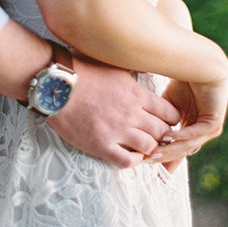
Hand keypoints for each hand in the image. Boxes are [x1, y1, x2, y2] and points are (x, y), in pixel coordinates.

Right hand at [48, 56, 181, 167]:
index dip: (171, 118)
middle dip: (163, 134)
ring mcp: (117, 131)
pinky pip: (127, 161)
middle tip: (158, 134)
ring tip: (144, 144)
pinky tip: (129, 153)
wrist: (57, 85)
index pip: (168, 112)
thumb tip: (147, 71)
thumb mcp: (114, 65)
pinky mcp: (102, 146)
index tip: (168, 120)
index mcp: (135, 93)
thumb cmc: (82, 71)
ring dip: (149, 147)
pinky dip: (133, 160)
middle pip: (161, 131)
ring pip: (148, 147)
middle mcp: (131, 114)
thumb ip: (133, 74)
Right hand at [146, 75, 227, 169]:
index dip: (164, 157)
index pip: (177, 148)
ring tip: (154, 153)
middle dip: (164, 157)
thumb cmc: (185, 82)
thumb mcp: (168, 104)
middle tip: (148, 163)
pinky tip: (168, 137)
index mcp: (192, 128)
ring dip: (170, 149)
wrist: (201, 65)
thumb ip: (161, 118)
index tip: (148, 164)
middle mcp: (201, 132)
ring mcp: (209, 130)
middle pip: (181, 150)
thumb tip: (145, 130)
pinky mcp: (214, 123)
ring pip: (187, 144)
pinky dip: (181, 136)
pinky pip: (195, 133)